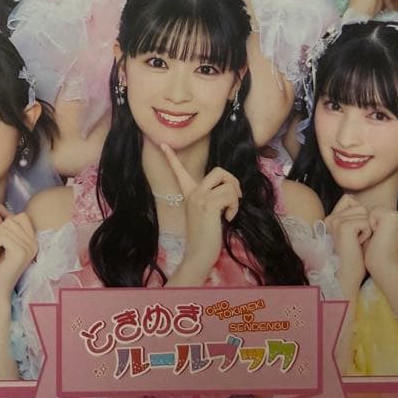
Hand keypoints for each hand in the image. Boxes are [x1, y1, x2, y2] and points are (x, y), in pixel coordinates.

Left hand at [0, 214, 36, 302]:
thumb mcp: (2, 245)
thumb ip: (7, 229)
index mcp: (32, 240)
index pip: (20, 216)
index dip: (4, 223)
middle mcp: (34, 243)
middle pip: (11, 219)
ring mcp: (29, 248)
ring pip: (5, 226)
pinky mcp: (20, 253)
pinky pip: (2, 236)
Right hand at [160, 144, 240, 280]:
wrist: (199, 254)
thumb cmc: (205, 236)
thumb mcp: (206, 212)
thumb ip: (212, 198)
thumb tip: (230, 190)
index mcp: (189, 193)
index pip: (178, 171)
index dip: (171, 157)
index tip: (162, 143)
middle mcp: (192, 193)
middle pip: (219, 170)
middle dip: (233, 181)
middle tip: (235, 196)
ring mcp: (199, 198)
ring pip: (228, 184)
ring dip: (235, 199)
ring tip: (229, 213)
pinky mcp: (208, 205)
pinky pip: (230, 196)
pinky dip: (235, 207)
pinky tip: (228, 219)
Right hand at [324, 194, 371, 298]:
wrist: (348, 275)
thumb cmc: (355, 256)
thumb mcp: (354, 233)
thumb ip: (355, 217)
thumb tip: (367, 206)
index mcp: (331, 218)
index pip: (349, 199)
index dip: (360, 214)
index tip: (358, 233)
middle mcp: (330, 217)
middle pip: (359, 206)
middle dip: (365, 222)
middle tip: (358, 240)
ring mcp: (336, 221)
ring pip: (364, 212)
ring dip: (367, 228)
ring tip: (358, 242)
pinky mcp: (344, 226)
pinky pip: (366, 221)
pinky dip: (368, 233)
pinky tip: (359, 244)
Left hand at [363, 206, 397, 280]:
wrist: (385, 268)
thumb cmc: (381, 257)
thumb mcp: (385, 236)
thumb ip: (384, 225)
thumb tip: (368, 213)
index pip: (384, 215)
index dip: (378, 227)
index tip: (383, 242)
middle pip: (380, 211)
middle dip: (375, 225)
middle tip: (381, 241)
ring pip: (376, 211)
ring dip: (372, 225)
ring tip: (379, 239)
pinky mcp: (392, 217)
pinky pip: (372, 213)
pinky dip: (370, 225)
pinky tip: (377, 237)